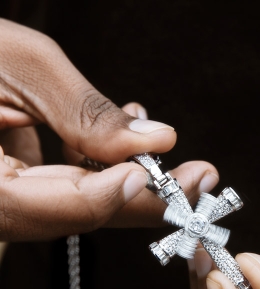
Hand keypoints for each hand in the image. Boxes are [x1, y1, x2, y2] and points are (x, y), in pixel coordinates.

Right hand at [0, 19, 218, 239]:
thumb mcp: (18, 65)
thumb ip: (85, 112)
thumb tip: (155, 140)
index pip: (57, 208)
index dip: (114, 193)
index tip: (158, 169)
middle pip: (81, 213)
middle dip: (147, 196)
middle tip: (200, 177)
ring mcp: (7, 199)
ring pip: (80, 202)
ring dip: (128, 175)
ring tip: (156, 139)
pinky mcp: (18, 185)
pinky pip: (67, 186)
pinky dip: (100, 165)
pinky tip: (118, 138)